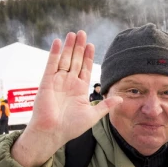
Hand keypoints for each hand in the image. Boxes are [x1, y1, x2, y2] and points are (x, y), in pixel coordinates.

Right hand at [12, 31, 121, 166]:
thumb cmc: (70, 128)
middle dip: (79, 47)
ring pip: (64, 59)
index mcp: (79, 90)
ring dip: (69, 47)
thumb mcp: (92, 116)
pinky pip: (51, 64)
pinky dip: (55, 53)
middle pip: (75, 60)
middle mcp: (68, 83)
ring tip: (73, 34)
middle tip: (82, 33)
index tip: (91, 45)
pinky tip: (59, 42)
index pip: (85, 68)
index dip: (88, 56)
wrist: (52, 133)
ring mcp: (57, 81)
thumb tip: (121, 99)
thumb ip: (105, 106)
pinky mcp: (47, 82)